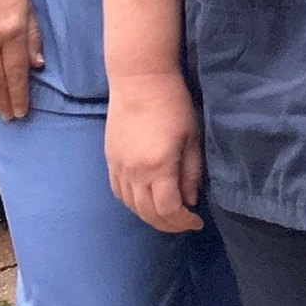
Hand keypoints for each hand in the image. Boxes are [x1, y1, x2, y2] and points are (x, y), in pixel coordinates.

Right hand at [106, 74, 205, 231]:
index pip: (168, 209)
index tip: (196, 221)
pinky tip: (145, 202)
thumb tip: (190, 201)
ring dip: (150, 216)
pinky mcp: (110, 160)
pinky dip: (133, 204)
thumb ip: (191, 173)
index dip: (183, 222)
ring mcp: (118, 167)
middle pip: (148, 213)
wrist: (140, 81)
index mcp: (158, 166)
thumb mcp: (192, 138)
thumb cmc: (173, 105)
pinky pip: (118, 192)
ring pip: (131, 206)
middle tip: (184, 223)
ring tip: (168, 215)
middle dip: (168, 224)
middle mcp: (135, 172)